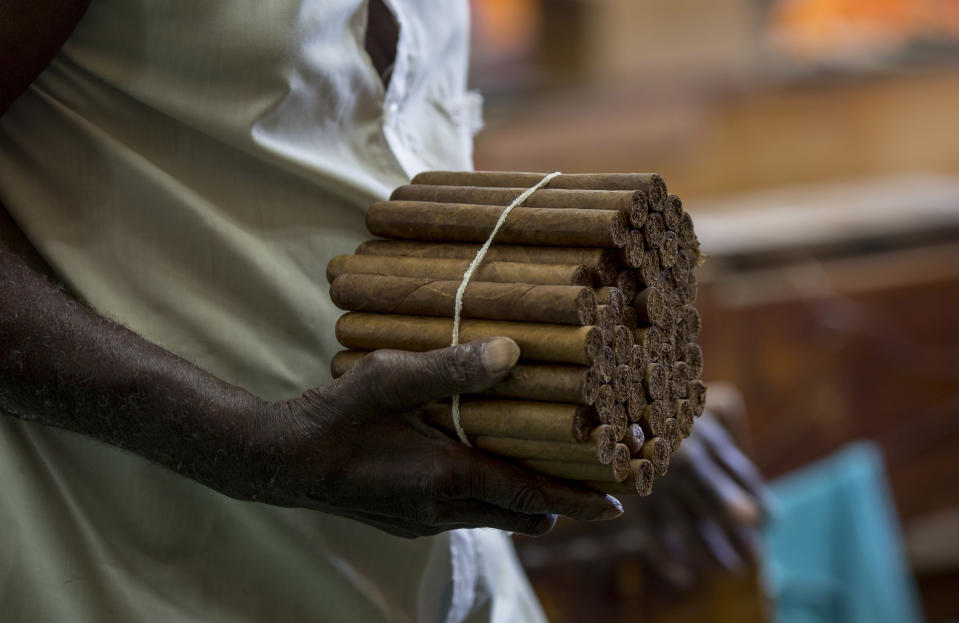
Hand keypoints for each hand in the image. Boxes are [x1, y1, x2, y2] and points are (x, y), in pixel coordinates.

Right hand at [230, 337, 622, 537]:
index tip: (619, 503)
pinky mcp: (406, 524)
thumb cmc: (336, 416)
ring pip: (495, 519)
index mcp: (451, 478)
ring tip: (536, 464)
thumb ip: (452, 366)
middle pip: (524, 517)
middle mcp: (445, 510)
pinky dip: (488, 499)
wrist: (282, 463)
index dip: (581, 501)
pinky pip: (466, 517)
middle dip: (558, 501)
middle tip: (582, 471)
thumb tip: (512, 351)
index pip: (536, 498)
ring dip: (521, 500)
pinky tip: (473, 464)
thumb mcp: (392, 378)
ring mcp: (424, 523)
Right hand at [631, 412, 770, 588]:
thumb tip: (748, 497)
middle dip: (742, 536)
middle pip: (722, 507)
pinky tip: (685, 575)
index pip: (742, 475)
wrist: (601, 406)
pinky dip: (670, 560)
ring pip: (693, 529)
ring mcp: (658, 482)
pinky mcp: (632, 499)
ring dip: (713, 553)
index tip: (770, 520)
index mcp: (703, 438)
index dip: (759, 499)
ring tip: (731, 570)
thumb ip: (717, 449)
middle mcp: (684, 462)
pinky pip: (655, 537)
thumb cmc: (649, 407)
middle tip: (754, 557)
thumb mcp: (687, 416)